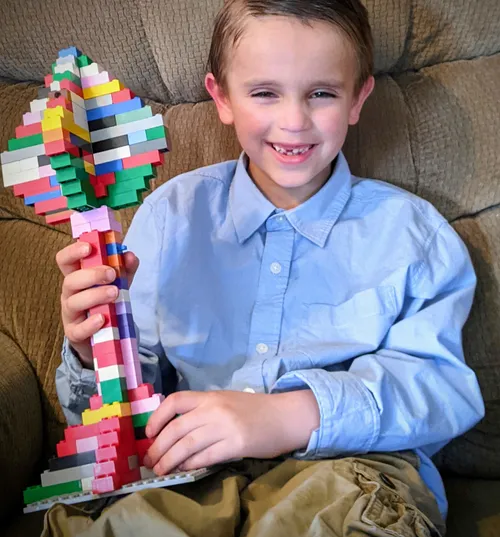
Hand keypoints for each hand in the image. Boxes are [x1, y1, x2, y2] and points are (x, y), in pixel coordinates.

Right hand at [56, 241, 138, 366]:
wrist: (104, 334)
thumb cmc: (106, 302)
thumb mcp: (118, 283)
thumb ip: (125, 269)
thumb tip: (130, 256)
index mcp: (77, 277)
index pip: (65, 260)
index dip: (73, 252)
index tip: (89, 247)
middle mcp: (70, 293)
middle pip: (70, 280)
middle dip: (91, 275)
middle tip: (112, 274)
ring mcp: (70, 314)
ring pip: (74, 302)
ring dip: (95, 295)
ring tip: (114, 293)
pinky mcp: (75, 333)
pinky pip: (78, 329)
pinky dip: (90, 323)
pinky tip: (103, 318)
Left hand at [143, 390, 319, 474]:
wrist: (284, 416)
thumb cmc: (255, 410)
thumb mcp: (226, 401)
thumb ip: (203, 411)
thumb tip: (175, 431)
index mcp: (210, 396)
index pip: (175, 400)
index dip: (157, 417)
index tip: (149, 433)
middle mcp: (214, 409)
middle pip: (176, 428)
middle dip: (158, 447)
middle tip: (150, 460)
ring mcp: (225, 426)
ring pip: (187, 445)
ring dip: (170, 460)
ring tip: (161, 470)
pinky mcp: (237, 444)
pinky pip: (206, 456)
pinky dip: (191, 465)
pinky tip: (184, 470)